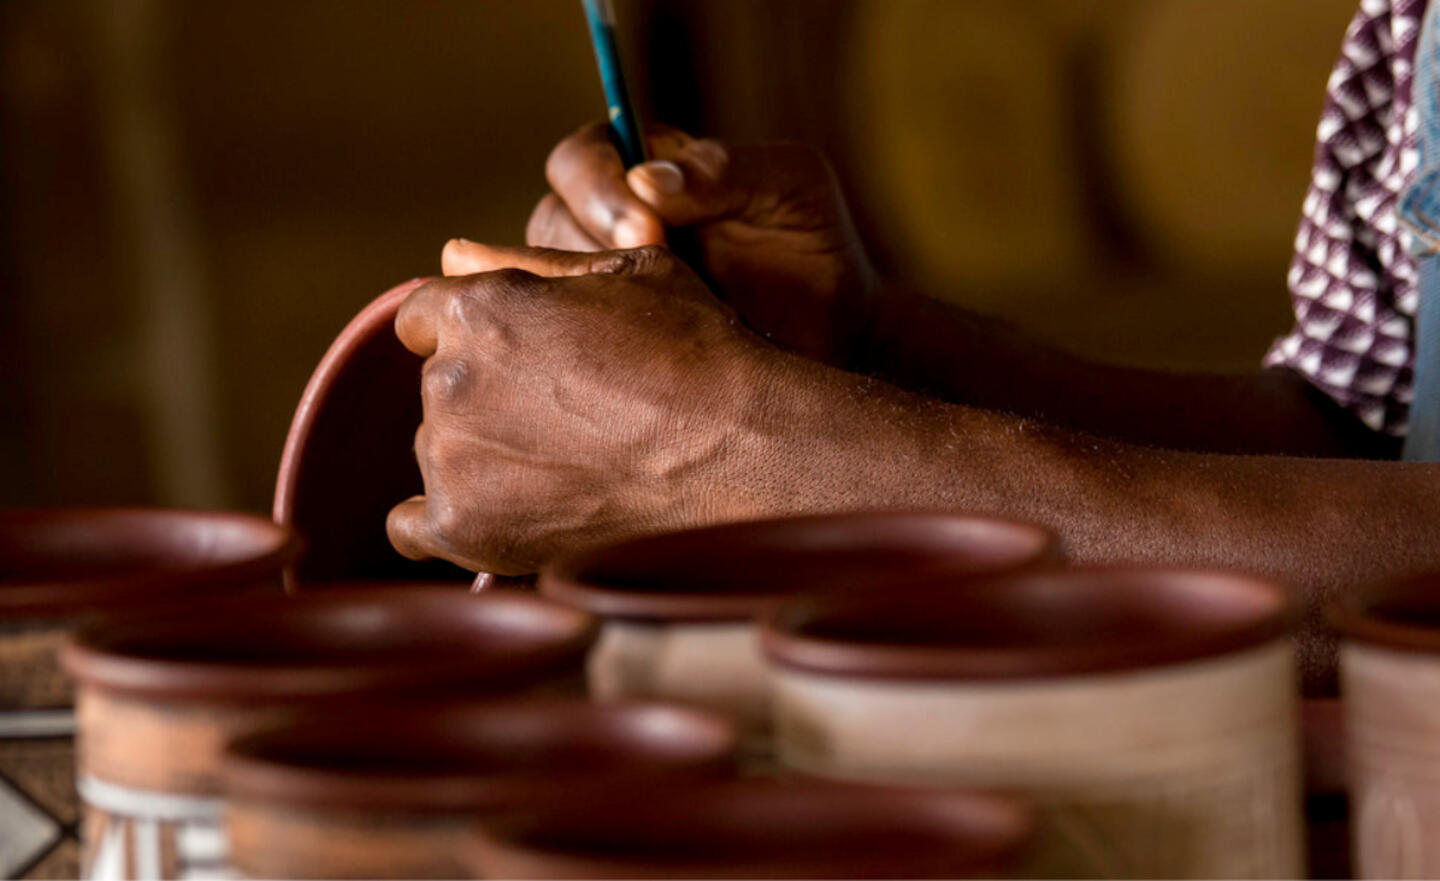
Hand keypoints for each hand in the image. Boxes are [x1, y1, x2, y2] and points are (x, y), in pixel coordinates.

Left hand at [385, 242, 807, 573]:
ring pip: (440, 451)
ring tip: (570, 466)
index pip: (424, 319)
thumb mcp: (628, 275)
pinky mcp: (463, 529)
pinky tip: (498, 515)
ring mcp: (452, 459)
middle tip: (568, 415)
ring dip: (482, 456)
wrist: (743, 450)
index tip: (525, 360)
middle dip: (486, 394)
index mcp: (478, 308)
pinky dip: (449, 522)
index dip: (477, 335)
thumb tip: (450, 250)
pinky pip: (414, 528)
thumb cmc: (698, 352)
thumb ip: (531, 263)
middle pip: (438, 386)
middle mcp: (449, 379)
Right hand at [462, 123, 877, 365]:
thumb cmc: (814, 246)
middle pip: (548, 219)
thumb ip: (726, 170)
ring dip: (591, 300)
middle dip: (590, 247)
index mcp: (645, 167)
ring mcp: (604, 286)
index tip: (646, 229)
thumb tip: (645, 179)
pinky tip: (643, 358)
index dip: (598, 188)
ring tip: (655, 323)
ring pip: (548, 284)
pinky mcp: (609, 344)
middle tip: (653, 276)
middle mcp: (609, 223)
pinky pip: (569, 341)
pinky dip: (595, 346)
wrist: (837, 334)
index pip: (579, 158)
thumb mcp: (791, 187)